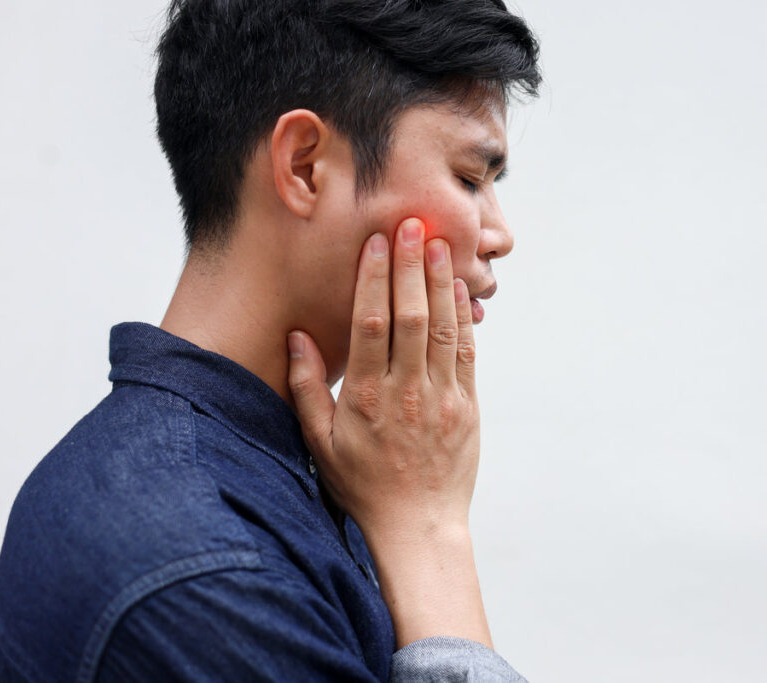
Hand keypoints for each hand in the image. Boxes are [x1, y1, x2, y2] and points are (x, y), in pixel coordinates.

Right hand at [286, 217, 490, 646]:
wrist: (416, 525)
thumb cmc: (361, 485)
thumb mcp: (320, 443)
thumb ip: (308, 389)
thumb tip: (298, 337)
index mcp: (366, 398)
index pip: (371, 324)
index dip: (375, 279)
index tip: (377, 243)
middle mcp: (407, 392)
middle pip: (411, 317)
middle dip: (411, 267)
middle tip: (413, 224)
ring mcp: (442, 399)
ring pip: (444, 330)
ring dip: (442, 284)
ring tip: (439, 245)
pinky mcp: (467, 408)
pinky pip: (467, 355)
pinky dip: (465, 320)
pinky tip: (461, 290)